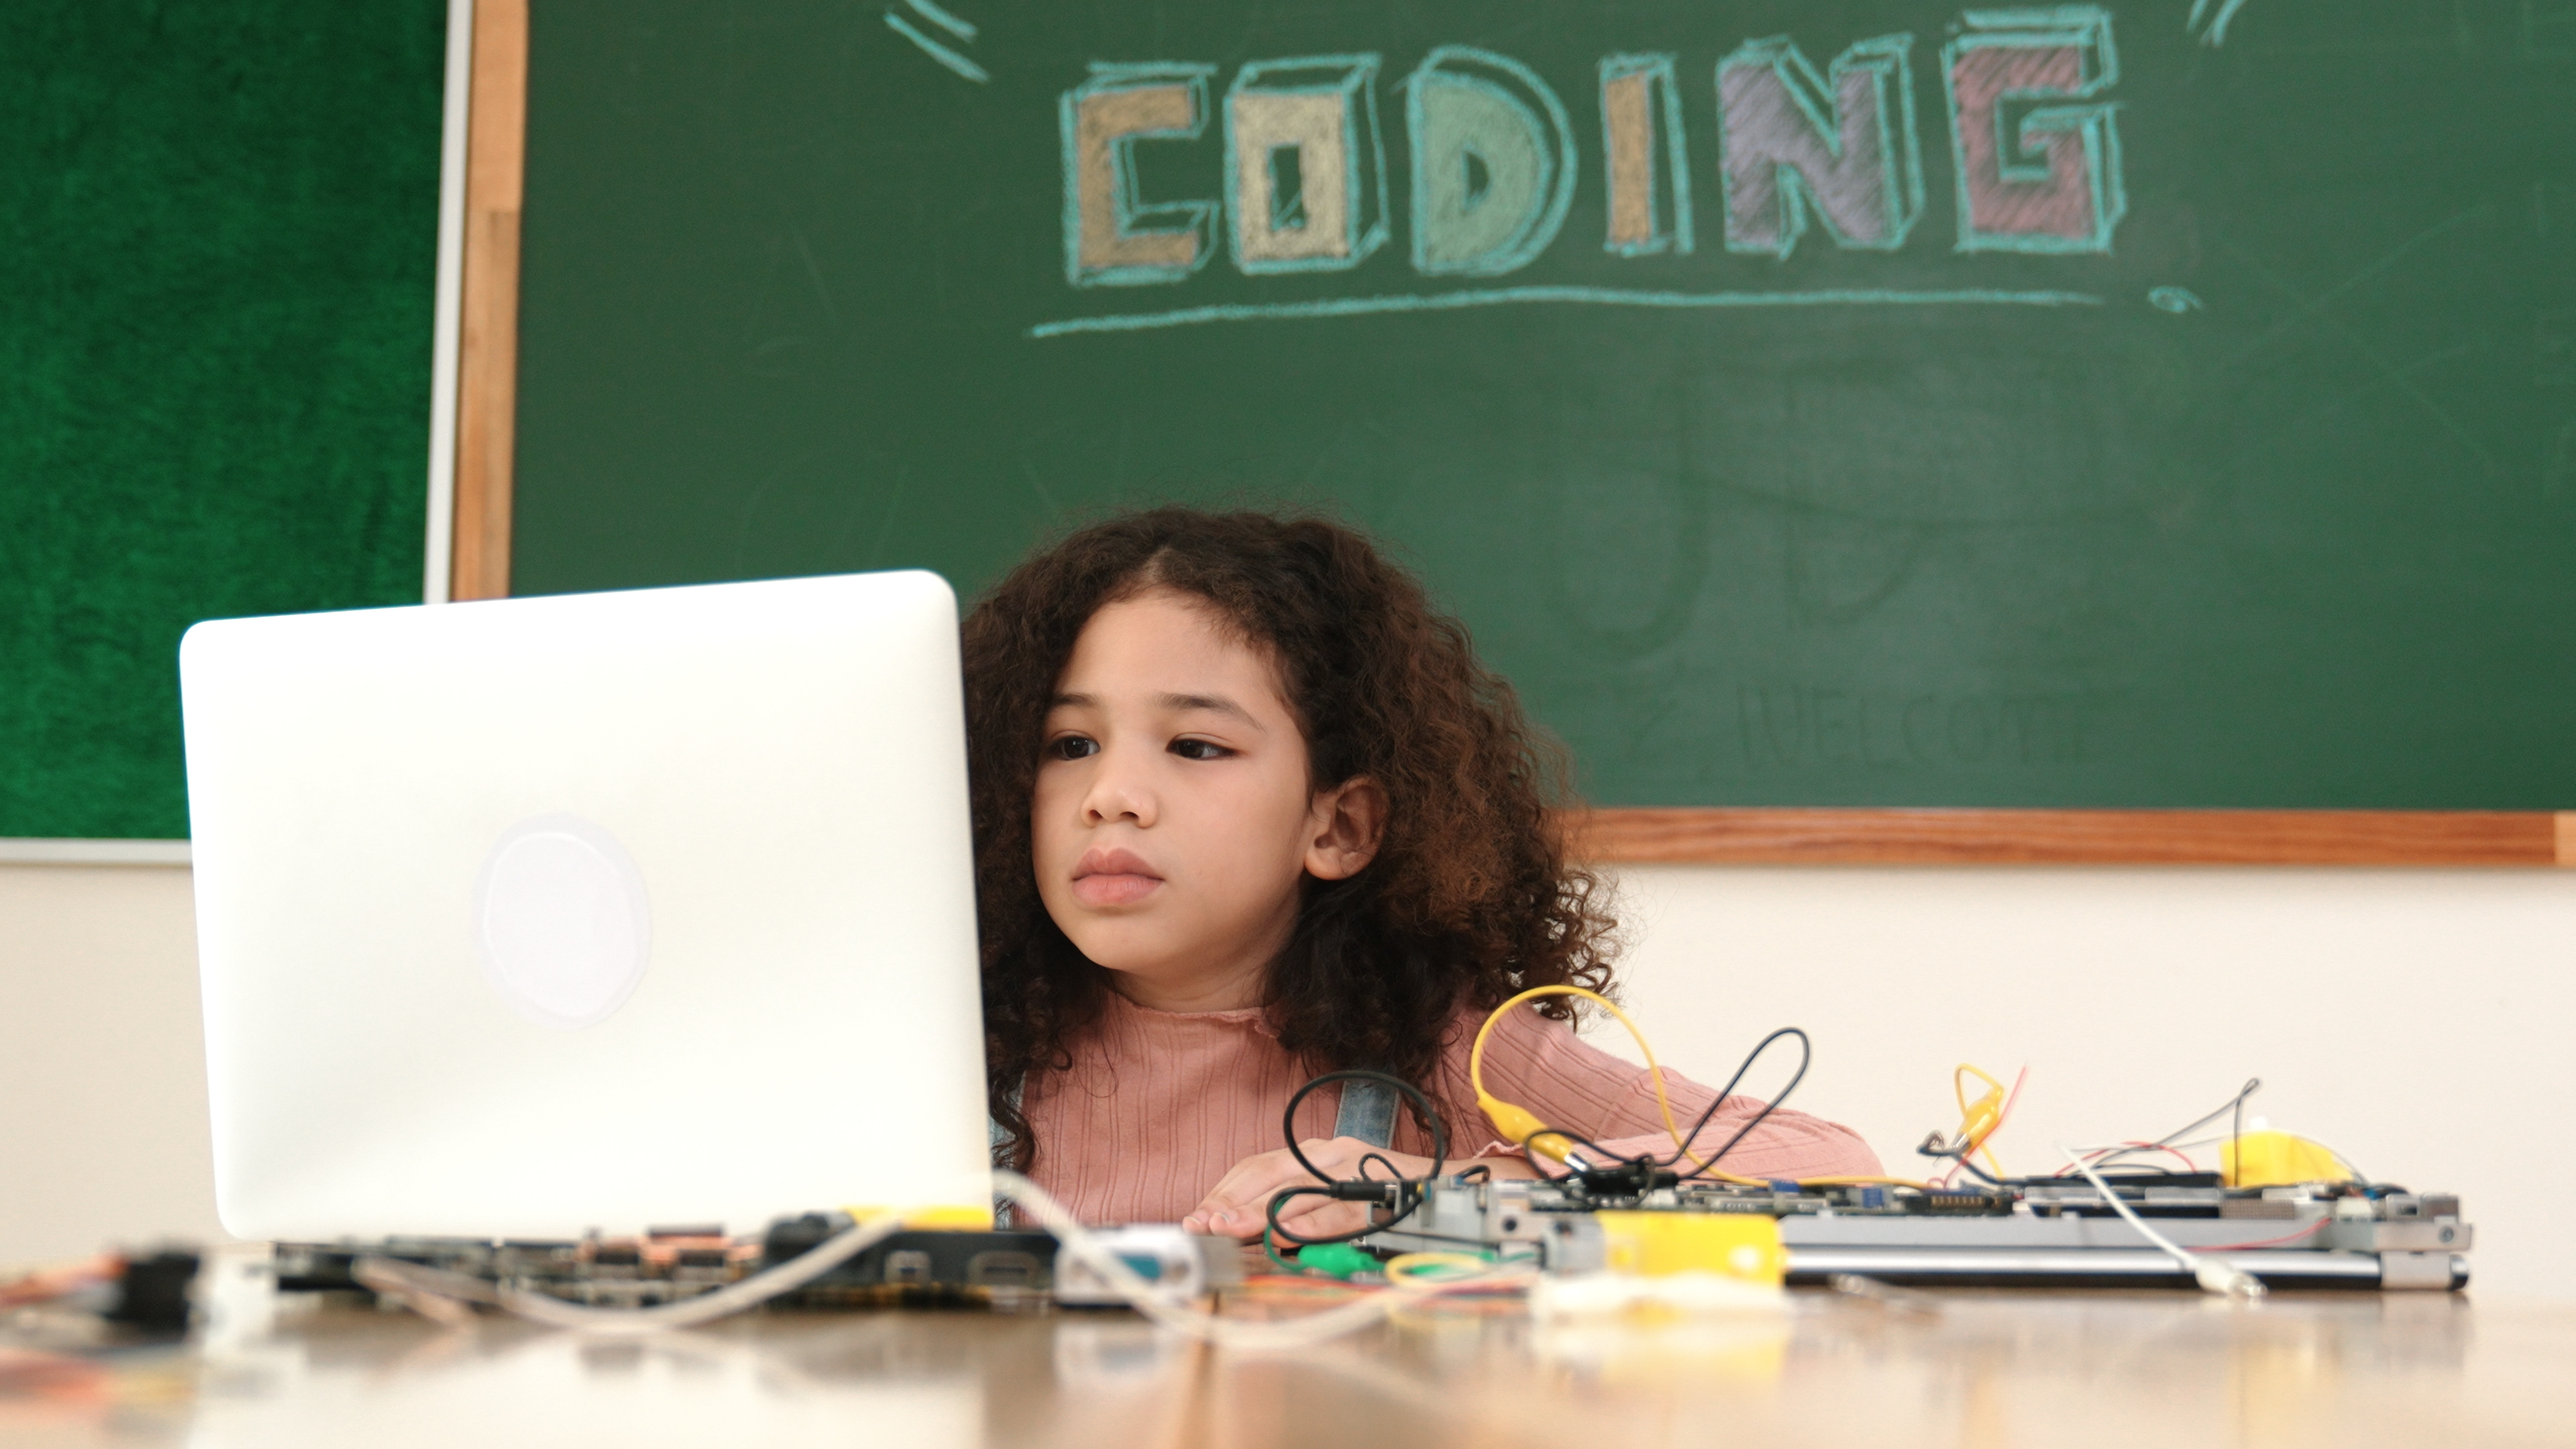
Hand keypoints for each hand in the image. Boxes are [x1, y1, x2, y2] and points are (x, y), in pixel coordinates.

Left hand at [1183, 1137, 1436, 1241]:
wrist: (1443, 1186)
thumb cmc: (1382, 1194)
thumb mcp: (1329, 1196)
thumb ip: (1291, 1210)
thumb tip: (1245, 1232)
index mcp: (1309, 1153)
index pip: (1253, 1168)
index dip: (1221, 1192)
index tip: (1197, 1217)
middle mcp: (1326, 1152)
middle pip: (1266, 1174)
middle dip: (1230, 1202)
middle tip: (1203, 1226)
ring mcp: (1351, 1165)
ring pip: (1297, 1187)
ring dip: (1259, 1211)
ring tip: (1229, 1228)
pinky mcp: (1375, 1183)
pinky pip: (1338, 1204)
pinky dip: (1312, 1219)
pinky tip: (1287, 1231)